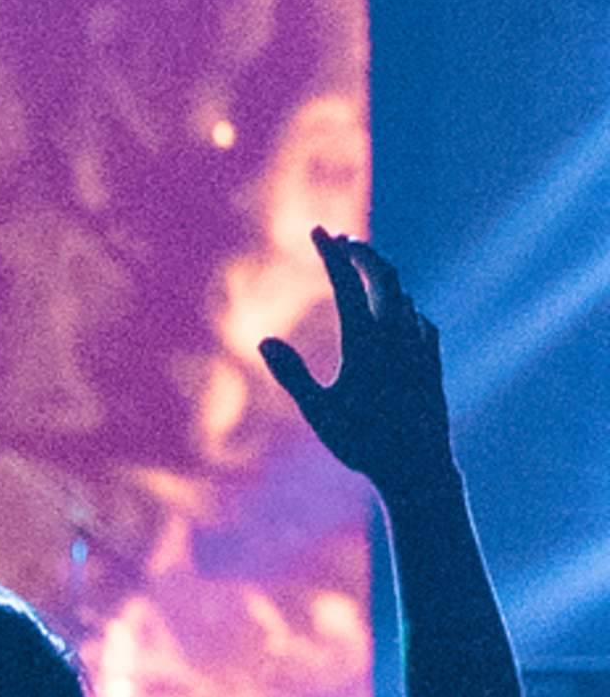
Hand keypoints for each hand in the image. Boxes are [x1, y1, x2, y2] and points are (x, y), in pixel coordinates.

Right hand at [261, 229, 450, 491]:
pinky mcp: (431, 359)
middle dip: (361, 253)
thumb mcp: (318, 411)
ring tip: (361, 271)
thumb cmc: (363, 443)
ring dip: (380, 277)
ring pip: (402, 296)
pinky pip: (418, 318)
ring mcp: (419, 345)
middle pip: (385, 275)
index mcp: (365, 341)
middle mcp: (397, 335)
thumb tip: (265, 340)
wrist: (419, 466)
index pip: (346, 283)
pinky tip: (398, 312)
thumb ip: (292, 374)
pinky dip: (401, 305)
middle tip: (340, 241)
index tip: (318, 230)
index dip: (330, 253)